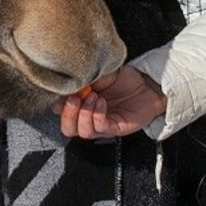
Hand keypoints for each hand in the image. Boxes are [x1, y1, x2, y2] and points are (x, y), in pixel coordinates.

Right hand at [53, 65, 167, 138]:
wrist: (147, 85)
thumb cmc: (124, 79)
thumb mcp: (100, 73)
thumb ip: (85, 76)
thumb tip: (69, 76)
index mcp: (80, 103)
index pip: (59, 110)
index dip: (57, 103)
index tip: (62, 91)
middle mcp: (88, 116)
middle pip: (67, 128)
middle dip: (67, 114)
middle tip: (73, 99)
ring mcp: (100, 124)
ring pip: (81, 132)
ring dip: (83, 114)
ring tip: (93, 97)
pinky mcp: (114, 128)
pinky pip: (99, 128)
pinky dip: (97, 115)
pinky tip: (101, 102)